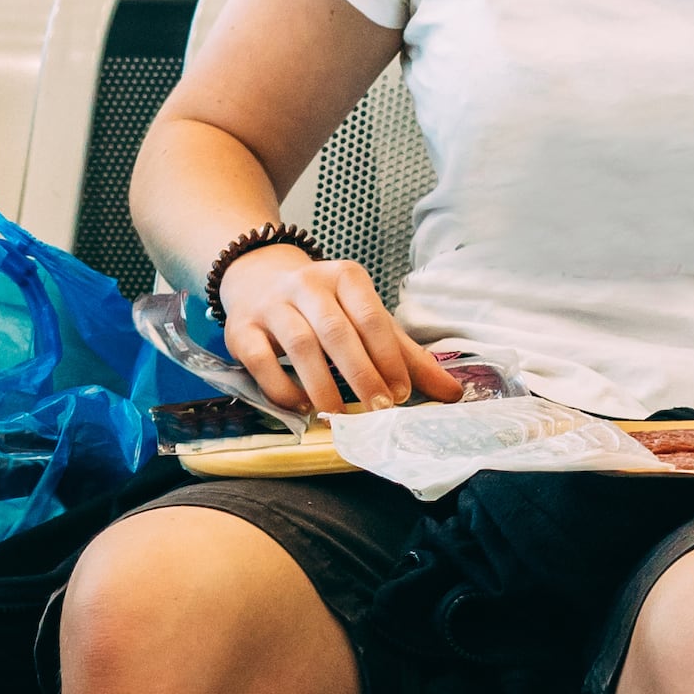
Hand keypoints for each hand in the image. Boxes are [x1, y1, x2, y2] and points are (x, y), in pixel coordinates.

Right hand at [214, 240, 433, 413]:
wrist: (257, 278)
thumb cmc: (324, 306)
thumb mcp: (366, 319)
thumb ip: (406, 356)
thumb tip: (452, 394)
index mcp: (345, 277)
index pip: (372, 318)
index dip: (388, 358)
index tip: (401, 394)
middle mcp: (307, 284)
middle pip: (337, 331)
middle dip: (361, 374)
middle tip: (378, 410)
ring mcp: (271, 305)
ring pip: (299, 345)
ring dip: (323, 385)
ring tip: (340, 416)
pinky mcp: (240, 329)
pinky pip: (261, 361)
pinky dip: (282, 389)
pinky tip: (302, 406)